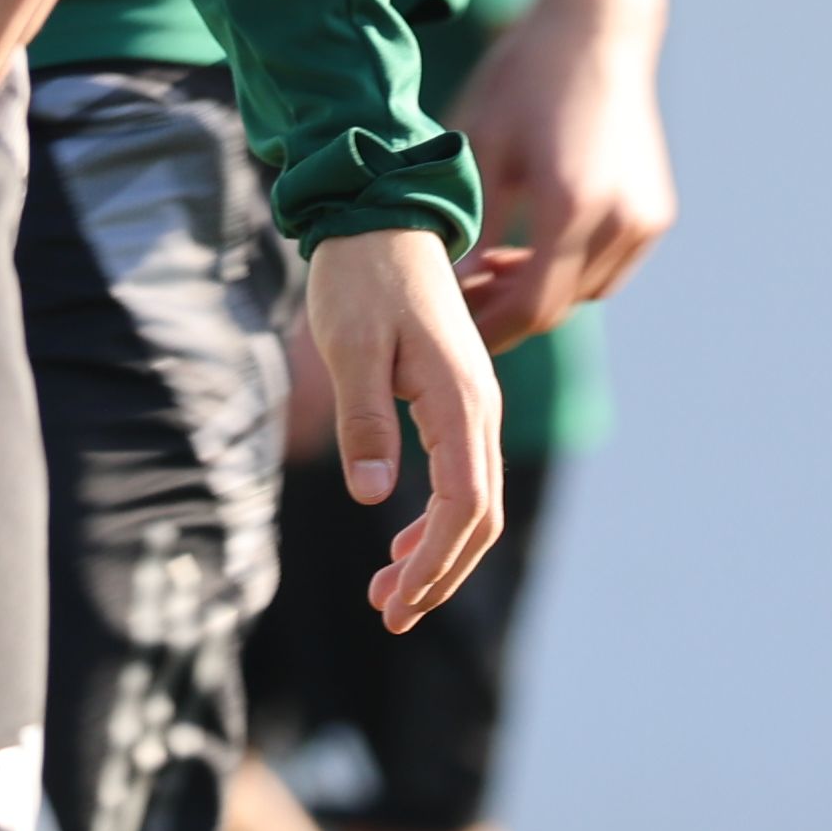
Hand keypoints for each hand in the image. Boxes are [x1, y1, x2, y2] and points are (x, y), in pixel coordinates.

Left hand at [307, 225, 509, 630]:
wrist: (380, 215)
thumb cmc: (360, 277)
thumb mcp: (350, 347)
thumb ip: (365, 421)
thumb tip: (373, 497)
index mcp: (461, 400)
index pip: (464, 506)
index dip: (434, 563)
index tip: (395, 603)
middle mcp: (481, 408)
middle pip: (479, 517)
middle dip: (438, 574)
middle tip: (389, 615)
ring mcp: (474, 403)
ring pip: (473, 502)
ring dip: (437, 554)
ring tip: (389, 595)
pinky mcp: (457, 398)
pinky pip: (461, 475)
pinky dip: (436, 520)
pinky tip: (401, 543)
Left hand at [451, 0, 676, 348]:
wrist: (596, 30)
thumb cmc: (526, 78)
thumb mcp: (482, 146)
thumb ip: (470, 223)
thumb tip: (449, 285)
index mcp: (570, 205)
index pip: (531, 305)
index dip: (490, 329)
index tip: (451, 333)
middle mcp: (619, 220)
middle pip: (561, 304)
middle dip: (509, 313)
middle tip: (461, 307)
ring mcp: (645, 218)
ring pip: (588, 290)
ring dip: (542, 292)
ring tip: (492, 271)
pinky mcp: (657, 211)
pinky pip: (611, 266)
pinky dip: (573, 270)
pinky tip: (533, 248)